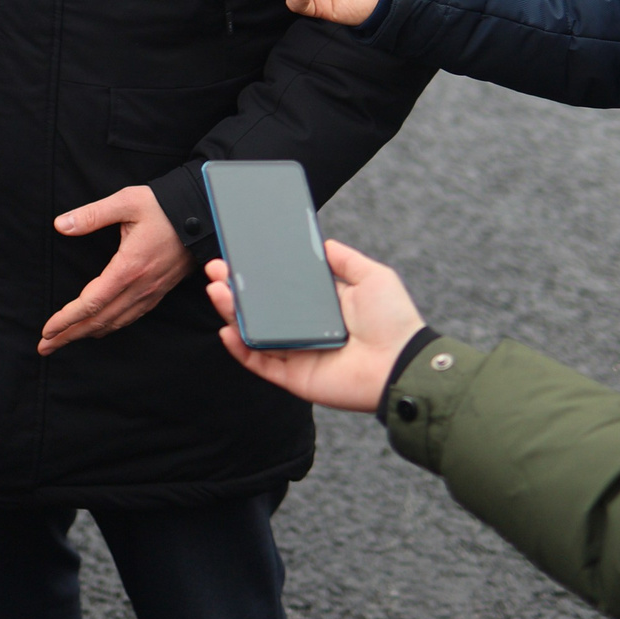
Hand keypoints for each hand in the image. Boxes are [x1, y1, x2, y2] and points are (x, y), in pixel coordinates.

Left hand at [41, 185, 192, 354]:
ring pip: (115, 323)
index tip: (47, 330)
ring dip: (87, 334)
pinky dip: (110, 327)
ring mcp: (151, 292)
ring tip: (65, 341)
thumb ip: (92, 215)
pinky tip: (99, 329)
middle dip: (70, 335)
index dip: (66, 319)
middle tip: (45, 347)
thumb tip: (61, 225)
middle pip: (99, 321)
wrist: (202, 214)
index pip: (91, 303)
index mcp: (128, 267)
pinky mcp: (159, 292)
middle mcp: (140, 286)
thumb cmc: (164, 206)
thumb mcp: (126, 202)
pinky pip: (131, 317)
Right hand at [205, 239, 425, 413]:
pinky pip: (260, 363)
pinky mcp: (295, 376)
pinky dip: (241, 349)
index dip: (258, 273)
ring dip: (233, 313)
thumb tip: (321, 242)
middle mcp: (306, 328)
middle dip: (236, 289)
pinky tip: (228, 330)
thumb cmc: (393, 320)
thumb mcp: (372, 277)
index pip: (281, 287)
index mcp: (321, 305)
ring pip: (255, 332)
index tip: (238, 255)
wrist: (402, 363)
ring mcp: (298, 352)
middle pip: (261, 308)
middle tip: (217, 270)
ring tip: (217, 291)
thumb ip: (344, 259)